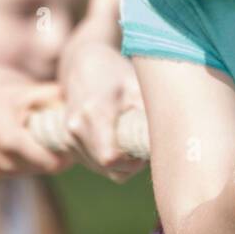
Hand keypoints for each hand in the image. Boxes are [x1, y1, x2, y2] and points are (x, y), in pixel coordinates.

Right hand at [0, 78, 72, 176]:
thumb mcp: (20, 93)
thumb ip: (50, 94)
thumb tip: (75, 96)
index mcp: (13, 142)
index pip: (52, 163)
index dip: (67, 154)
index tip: (75, 140)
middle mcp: (6, 161)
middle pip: (45, 169)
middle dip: (59, 156)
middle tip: (70, 139)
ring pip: (33, 171)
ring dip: (45, 159)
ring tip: (55, 140)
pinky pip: (20, 170)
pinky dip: (31, 160)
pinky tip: (37, 143)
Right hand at [58, 35, 146, 183]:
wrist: (82, 64)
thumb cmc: (115, 73)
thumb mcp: (137, 87)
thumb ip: (148, 117)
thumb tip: (168, 144)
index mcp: (94, 112)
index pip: (110, 159)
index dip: (133, 162)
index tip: (144, 148)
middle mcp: (76, 128)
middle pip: (108, 168)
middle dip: (130, 163)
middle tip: (142, 140)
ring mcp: (68, 136)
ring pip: (101, 169)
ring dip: (120, 162)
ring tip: (130, 135)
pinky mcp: (66, 141)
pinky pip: (93, 164)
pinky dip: (108, 159)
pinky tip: (116, 138)